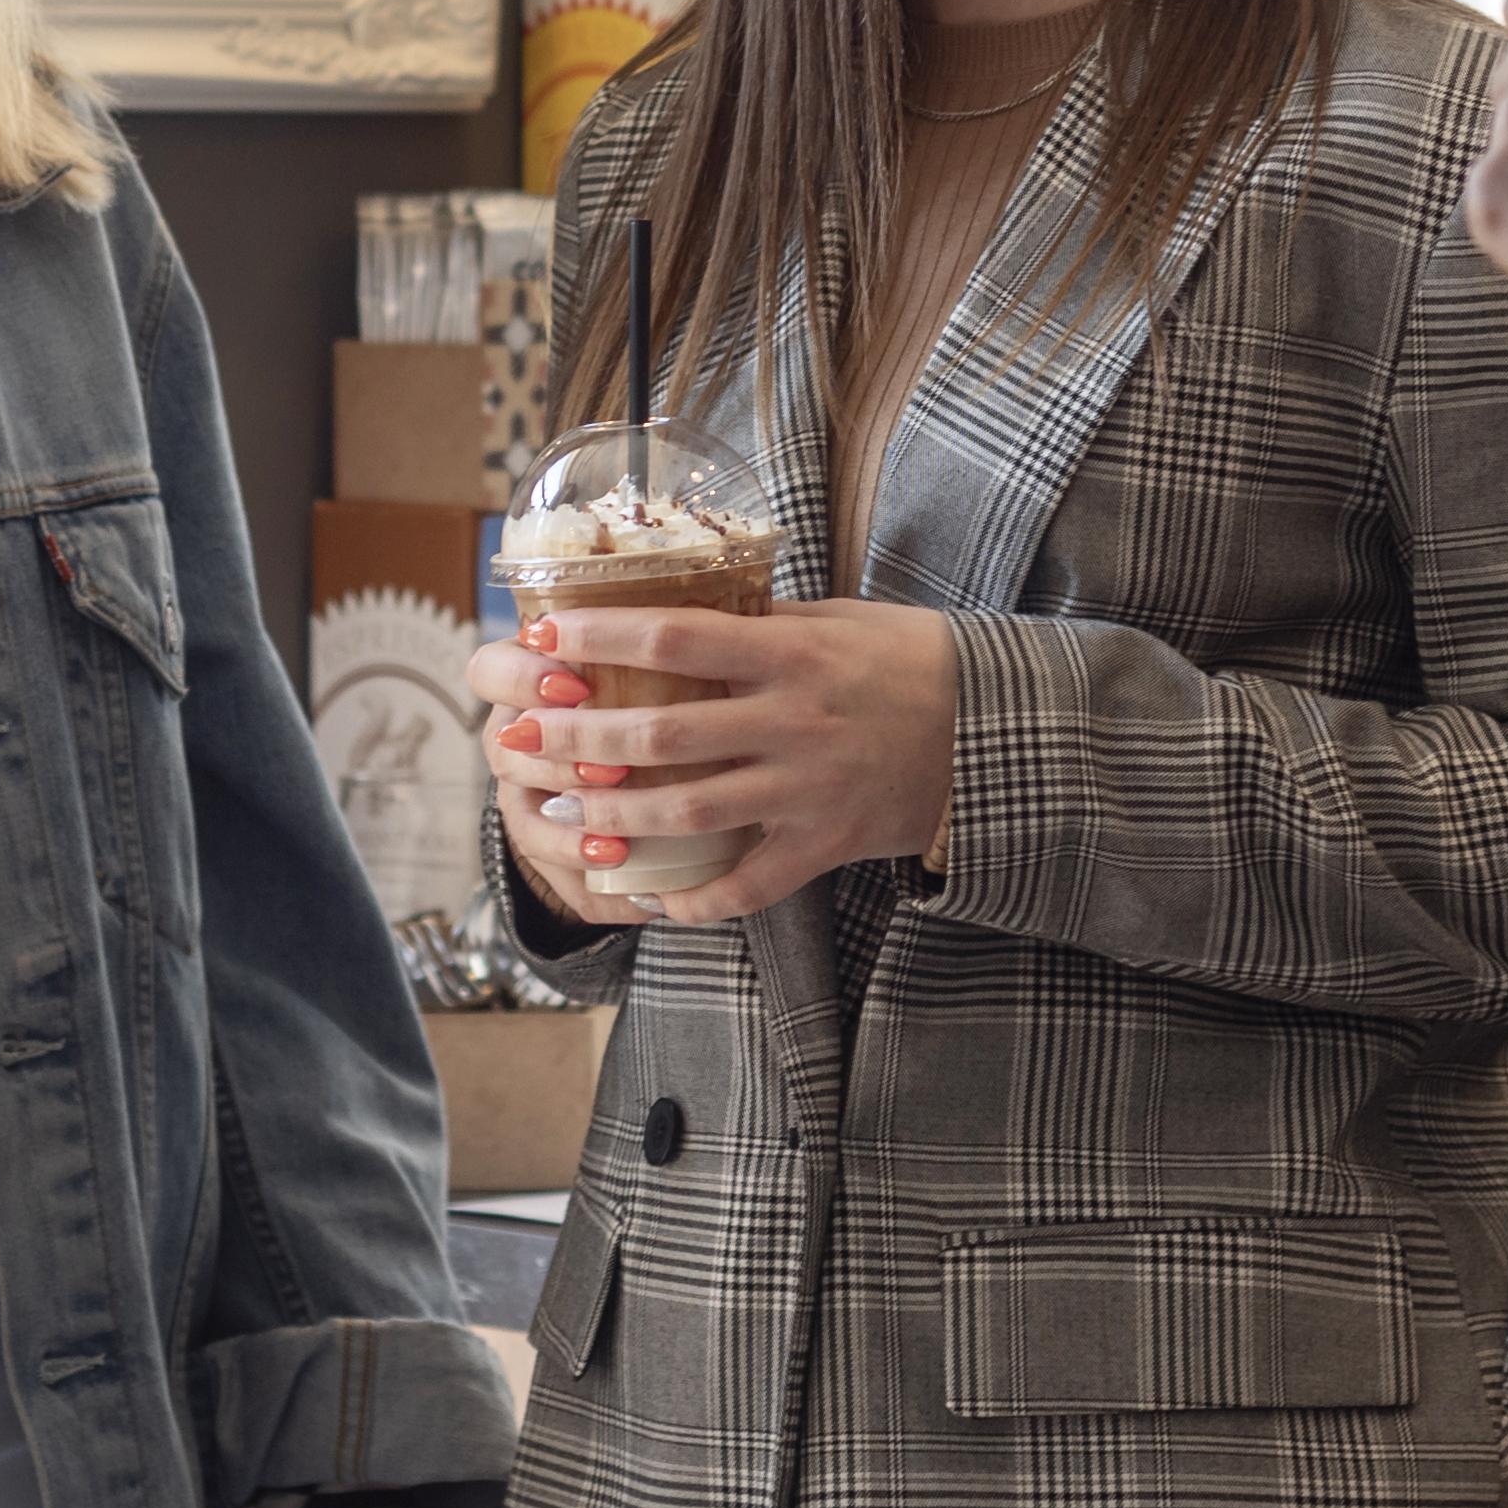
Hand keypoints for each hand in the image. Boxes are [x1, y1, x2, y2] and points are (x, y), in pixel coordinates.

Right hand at [470, 631, 636, 930]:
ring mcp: (527, 795)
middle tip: (610, 771)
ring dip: (569, 835)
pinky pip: (561, 880)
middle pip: (504, 751)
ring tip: (619, 849)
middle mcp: (517, 738)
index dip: (522, 679)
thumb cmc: (649, 683)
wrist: (640, 753)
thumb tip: (708, 624)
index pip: (491, 670)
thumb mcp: (644, 659)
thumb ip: (657, 647)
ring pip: (523, 820)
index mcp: (528, 680)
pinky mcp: (552, 849)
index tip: (576, 685)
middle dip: (557, 764)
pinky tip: (643, 898)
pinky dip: (601, 891)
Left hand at [478, 601, 958, 926]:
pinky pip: (748, 885)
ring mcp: (809, 789)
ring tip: (553, 813)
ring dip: (610, 818)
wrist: (992, 730)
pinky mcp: (826, 844)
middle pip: (663, 733)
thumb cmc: (910, 660)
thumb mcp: (839, 619)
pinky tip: (643, 896)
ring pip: (689, 812)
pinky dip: (691, 898)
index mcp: (794, 653)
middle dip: (577, 738)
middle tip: (515, 737)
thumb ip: (761, 622)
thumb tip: (676, 609)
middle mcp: (795, 721)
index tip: (544, 635)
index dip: (603, 637)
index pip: (679, 638)